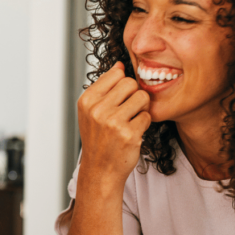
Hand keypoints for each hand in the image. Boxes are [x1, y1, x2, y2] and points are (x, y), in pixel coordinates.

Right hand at [76, 61, 150, 187]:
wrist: (100, 169)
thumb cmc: (98, 138)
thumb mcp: (91, 111)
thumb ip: (104, 87)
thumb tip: (119, 65)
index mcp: (87, 100)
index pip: (116, 74)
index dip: (122, 85)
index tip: (118, 98)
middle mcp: (97, 109)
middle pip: (130, 83)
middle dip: (133, 94)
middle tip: (127, 110)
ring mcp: (112, 122)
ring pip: (142, 97)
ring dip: (141, 108)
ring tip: (130, 120)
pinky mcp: (128, 134)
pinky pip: (147, 116)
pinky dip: (143, 123)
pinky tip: (133, 132)